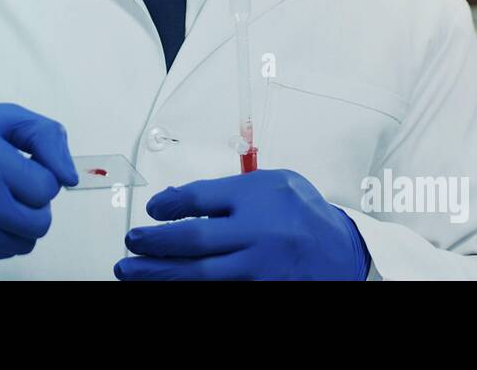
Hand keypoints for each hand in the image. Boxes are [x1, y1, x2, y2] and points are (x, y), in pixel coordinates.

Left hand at [114, 169, 369, 279]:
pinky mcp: (263, 291)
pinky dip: (190, 290)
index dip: (167, 205)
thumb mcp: (274, 183)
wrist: (345, 253)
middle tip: (131, 243)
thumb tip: (174, 200)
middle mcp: (259, 234)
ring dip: (159, 274)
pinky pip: (218, 292)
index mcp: (260, 198)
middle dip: (153, 243)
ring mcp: (261, 269)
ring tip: (131, 271)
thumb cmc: (304, 214)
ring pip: (199, 274)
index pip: (199, 198)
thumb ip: (227, 189)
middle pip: (192, 239)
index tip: (152, 210)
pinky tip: (167, 287)